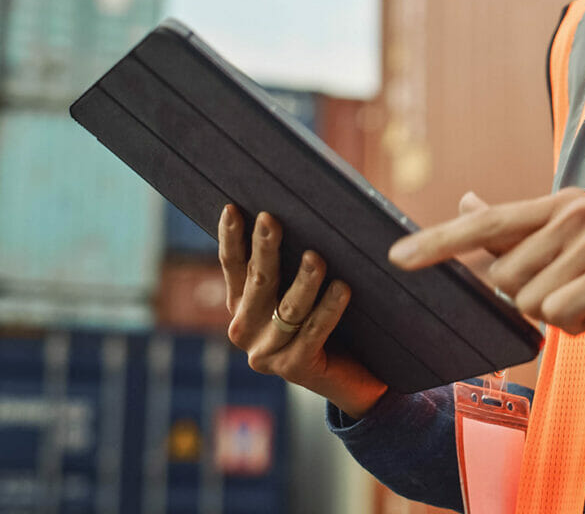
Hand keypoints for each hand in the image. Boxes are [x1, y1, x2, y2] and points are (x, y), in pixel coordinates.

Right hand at [218, 204, 387, 417]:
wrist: (353, 377)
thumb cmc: (331, 320)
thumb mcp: (304, 289)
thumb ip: (294, 260)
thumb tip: (305, 213)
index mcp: (242, 305)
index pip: (233, 265)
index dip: (230, 238)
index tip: (232, 208)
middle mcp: (245, 330)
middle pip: (258, 282)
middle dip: (264, 249)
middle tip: (270, 219)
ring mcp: (267, 353)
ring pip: (288, 308)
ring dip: (303, 281)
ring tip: (317, 257)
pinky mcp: (294, 369)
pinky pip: (314, 332)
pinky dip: (328, 310)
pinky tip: (343, 289)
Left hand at [389, 188, 584, 375]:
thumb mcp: (565, 257)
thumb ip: (514, 233)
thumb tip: (465, 199)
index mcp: (560, 205)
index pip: (486, 224)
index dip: (438, 243)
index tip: (396, 258)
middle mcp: (576, 211)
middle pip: (504, 276)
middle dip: (532, 301)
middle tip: (578, 297)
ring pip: (529, 300)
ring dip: (559, 317)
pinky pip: (557, 315)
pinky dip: (578, 328)